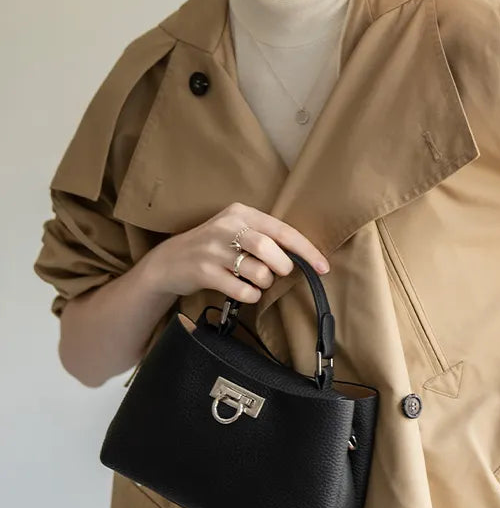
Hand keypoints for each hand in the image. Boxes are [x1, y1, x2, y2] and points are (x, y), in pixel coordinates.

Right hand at [143, 202, 329, 302]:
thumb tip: (303, 256)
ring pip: (256, 270)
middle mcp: (226, 226)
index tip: (323, 267)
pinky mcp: (203, 271)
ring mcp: (212, 249)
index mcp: (241, 212)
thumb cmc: (213, 247)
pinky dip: (250, 295)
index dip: (306, 250)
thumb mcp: (236, 231)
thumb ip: (265, 237)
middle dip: (282, 266)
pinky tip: (244, 291)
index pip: (282, 230)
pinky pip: (240, 289)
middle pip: (268, 247)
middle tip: (279, 273)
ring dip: (264, 282)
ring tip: (256, 281)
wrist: (168, 262)